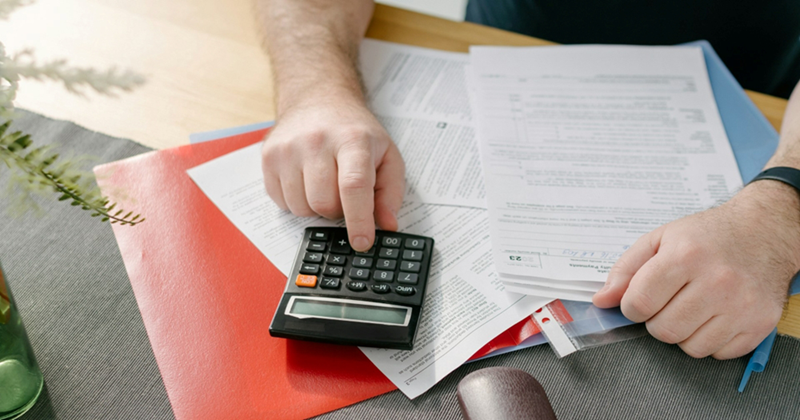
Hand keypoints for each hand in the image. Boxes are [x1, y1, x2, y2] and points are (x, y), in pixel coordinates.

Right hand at [261, 98, 404, 250]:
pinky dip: (297, 201)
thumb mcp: (386, 154)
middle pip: (324, 204)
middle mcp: (316, 141)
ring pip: (301, 208)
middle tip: (345, 194)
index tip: (362, 242)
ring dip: (316, 208)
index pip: (353, 186)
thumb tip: (387, 225)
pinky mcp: (268, 157)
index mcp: (352, 139)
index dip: (358, 220)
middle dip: (338, 211)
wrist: (318, 98)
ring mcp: (288, 149)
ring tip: (325, 184)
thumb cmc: (354, 130)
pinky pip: (282, 202)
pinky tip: (306, 180)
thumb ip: (391, 192)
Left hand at [593, 181, 799, 358]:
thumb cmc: (708, 236)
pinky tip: (713, 315)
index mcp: (686, 256)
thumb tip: (602, 301)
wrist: (764, 232)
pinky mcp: (759, 324)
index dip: (631, 307)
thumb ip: (625, 269)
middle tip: (667, 302)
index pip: (639, 303)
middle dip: (656, 320)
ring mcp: (742, 305)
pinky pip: (718, 353)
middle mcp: (717, 281)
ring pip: (690, 347)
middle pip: (663, 330)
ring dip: (682, 332)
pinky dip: (709, 339)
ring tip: (692, 306)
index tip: (638, 301)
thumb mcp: (660, 238)